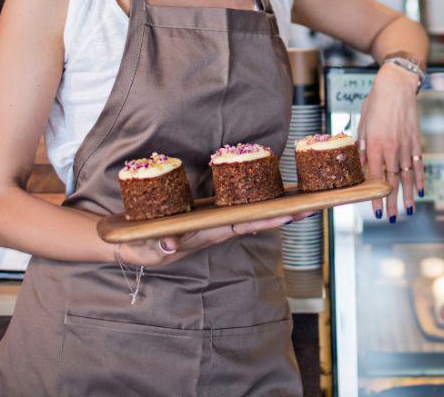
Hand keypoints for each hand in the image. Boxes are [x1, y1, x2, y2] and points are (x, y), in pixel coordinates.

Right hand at [115, 212, 300, 265]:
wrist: (130, 243)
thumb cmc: (138, 246)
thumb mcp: (143, 249)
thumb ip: (155, 246)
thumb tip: (170, 246)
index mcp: (205, 234)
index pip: (241, 226)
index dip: (266, 221)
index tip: (289, 216)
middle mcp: (216, 228)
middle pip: (256, 220)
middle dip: (284, 214)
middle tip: (313, 206)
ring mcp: (214, 222)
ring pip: (251, 213)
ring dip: (277, 208)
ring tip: (305, 200)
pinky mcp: (209, 215)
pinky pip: (238, 207)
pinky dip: (257, 201)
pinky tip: (273, 194)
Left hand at [357, 64, 421, 222]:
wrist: (397, 86)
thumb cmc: (375, 104)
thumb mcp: (363, 124)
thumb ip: (362, 148)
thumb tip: (359, 167)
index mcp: (376, 144)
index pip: (375, 177)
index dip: (375, 196)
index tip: (375, 211)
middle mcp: (392, 148)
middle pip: (392, 181)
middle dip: (391, 201)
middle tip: (390, 218)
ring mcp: (406, 146)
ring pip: (407, 176)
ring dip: (407, 195)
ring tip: (407, 211)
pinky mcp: (416, 141)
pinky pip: (419, 164)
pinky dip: (419, 178)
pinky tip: (420, 191)